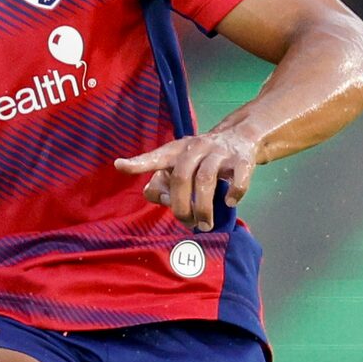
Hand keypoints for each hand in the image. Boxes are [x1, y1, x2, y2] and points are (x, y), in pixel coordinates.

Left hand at [115, 129, 257, 229]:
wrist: (240, 137)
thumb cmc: (202, 158)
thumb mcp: (181, 164)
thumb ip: (164, 182)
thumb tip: (158, 197)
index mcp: (178, 150)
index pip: (156, 156)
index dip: (139, 163)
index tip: (120, 165)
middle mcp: (197, 147)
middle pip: (181, 177)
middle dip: (181, 206)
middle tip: (186, 223)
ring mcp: (220, 153)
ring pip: (206, 180)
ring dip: (204, 207)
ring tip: (205, 224)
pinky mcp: (242, 159)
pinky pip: (238, 178)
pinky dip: (234, 193)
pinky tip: (229, 203)